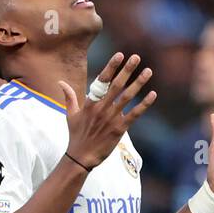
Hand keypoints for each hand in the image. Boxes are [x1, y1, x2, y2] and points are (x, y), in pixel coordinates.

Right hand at [57, 53, 156, 168]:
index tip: (120, 55)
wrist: (81, 156)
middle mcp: (101, 108)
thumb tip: (60, 82)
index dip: (111, 67)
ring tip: (148, 71)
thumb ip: (69, 97)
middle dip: (127, 70)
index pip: (102, 80)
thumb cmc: (76, 135)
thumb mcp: (70, 115)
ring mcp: (111, 118)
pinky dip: (144, 105)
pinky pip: (134, 114)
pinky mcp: (119, 129)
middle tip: (137, 57)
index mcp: (90, 102)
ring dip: (138, 83)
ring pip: (127, 97)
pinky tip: (153, 95)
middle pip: (116, 85)